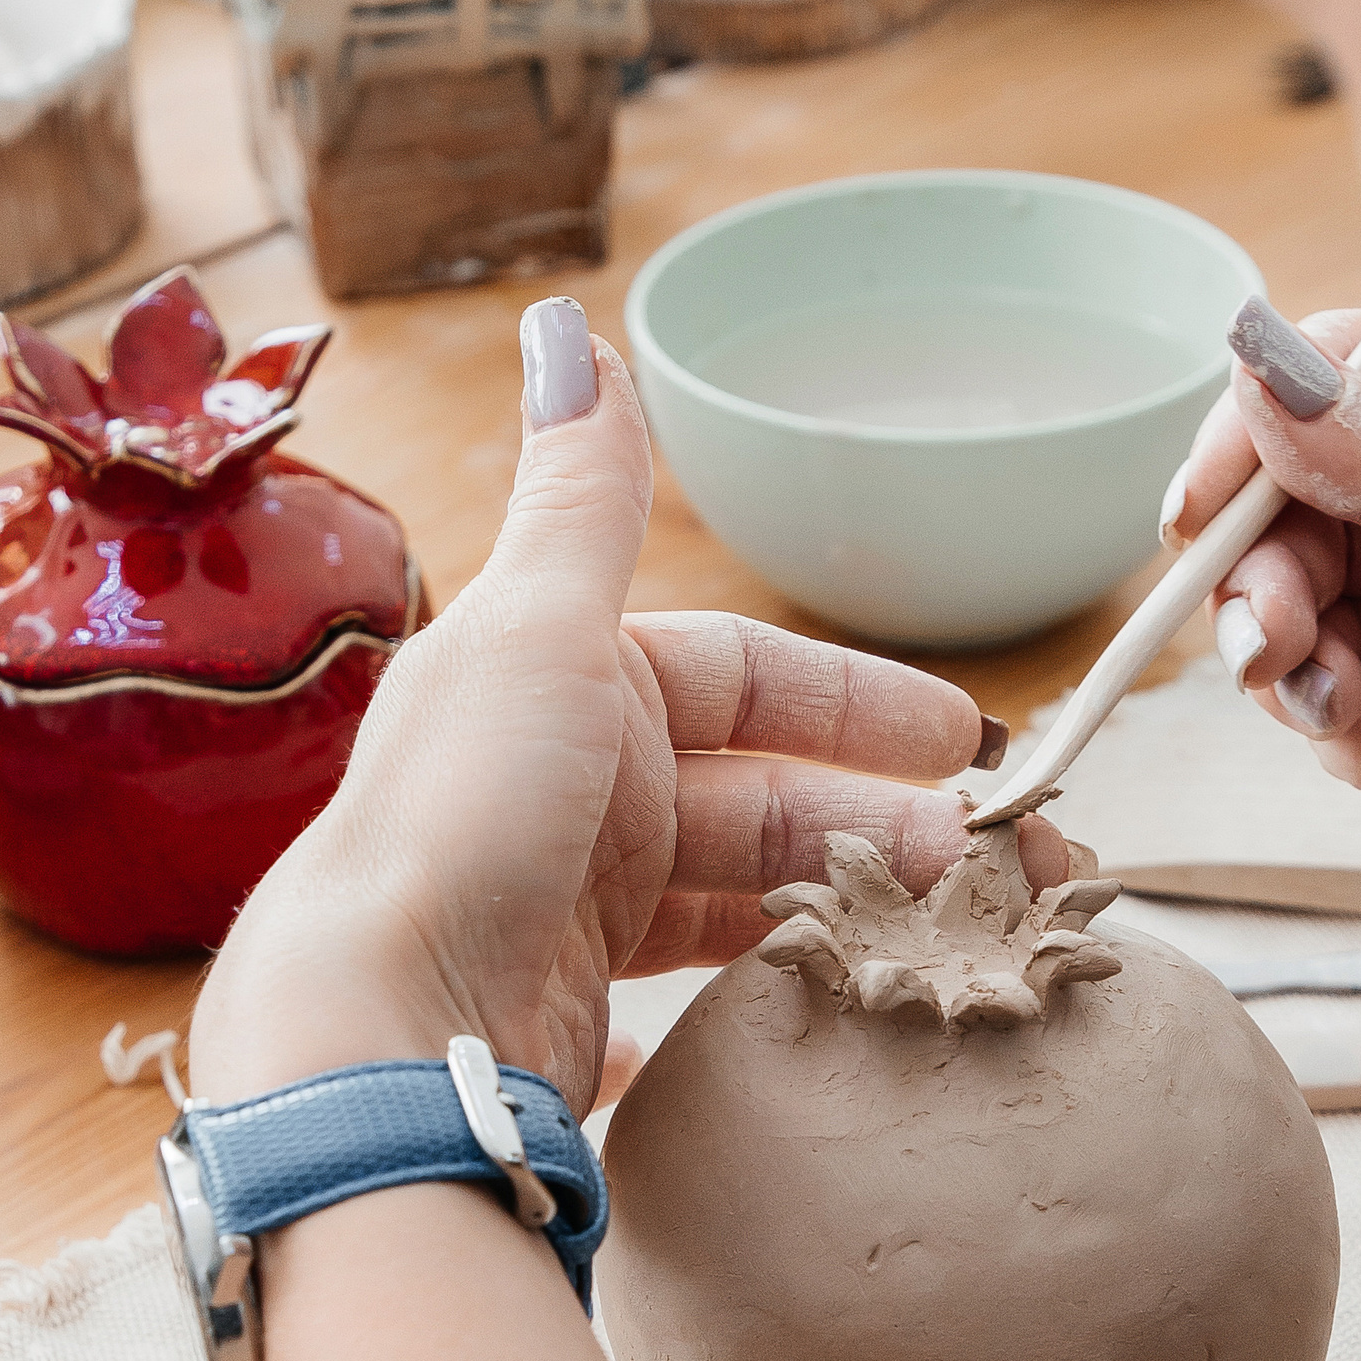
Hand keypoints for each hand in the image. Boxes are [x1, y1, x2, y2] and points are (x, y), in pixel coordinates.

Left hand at [192, 307, 1061, 1115]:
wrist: (380, 1034)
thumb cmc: (462, 819)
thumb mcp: (538, 630)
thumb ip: (584, 494)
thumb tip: (562, 326)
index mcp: (560, 685)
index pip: (740, 676)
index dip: (852, 698)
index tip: (961, 738)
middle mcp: (562, 783)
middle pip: (752, 786)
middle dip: (872, 812)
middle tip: (980, 860)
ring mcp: (566, 898)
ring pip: (733, 886)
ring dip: (834, 899)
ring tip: (937, 935)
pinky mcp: (567, 1003)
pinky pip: (689, 984)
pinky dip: (759, 983)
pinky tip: (820, 1002)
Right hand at [1166, 307, 1360, 1006]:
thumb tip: (1261, 368)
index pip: (1315, 394)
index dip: (1244, 450)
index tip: (1200, 515)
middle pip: (1282, 525)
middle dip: (1265, 588)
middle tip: (1275, 644)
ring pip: (1296, 633)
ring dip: (1309, 677)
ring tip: (1359, 710)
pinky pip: (1345, 728)